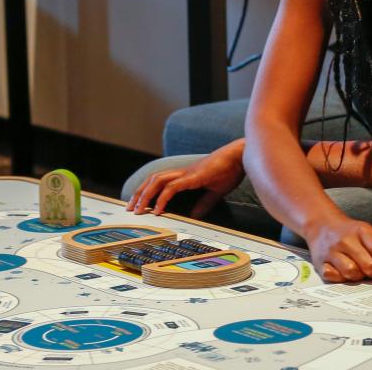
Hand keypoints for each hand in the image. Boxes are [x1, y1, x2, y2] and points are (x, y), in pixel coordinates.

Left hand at [126, 139, 245, 215]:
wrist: (240, 156)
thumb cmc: (231, 170)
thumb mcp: (215, 191)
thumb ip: (204, 204)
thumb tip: (195, 216)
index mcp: (186, 175)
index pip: (160, 180)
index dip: (147, 191)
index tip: (140, 204)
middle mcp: (182, 172)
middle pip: (153, 179)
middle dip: (139, 193)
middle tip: (131, 208)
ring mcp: (186, 173)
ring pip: (157, 181)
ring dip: (145, 195)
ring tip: (139, 209)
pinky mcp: (193, 177)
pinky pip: (172, 188)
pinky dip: (162, 199)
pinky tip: (158, 210)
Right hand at [305, 216, 371, 282]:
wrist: (323, 225)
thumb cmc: (350, 232)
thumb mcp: (369, 232)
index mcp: (361, 230)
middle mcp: (345, 240)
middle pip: (367, 264)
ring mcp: (331, 251)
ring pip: (351, 273)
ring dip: (358, 276)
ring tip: (358, 271)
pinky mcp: (320, 262)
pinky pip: (333, 277)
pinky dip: (340, 278)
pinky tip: (343, 272)